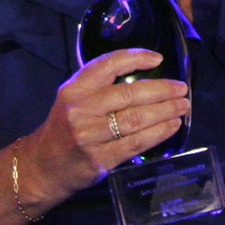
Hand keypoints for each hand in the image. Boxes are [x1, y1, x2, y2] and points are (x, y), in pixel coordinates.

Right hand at [17, 49, 188, 203]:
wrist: (43, 166)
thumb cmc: (64, 128)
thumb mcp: (72, 98)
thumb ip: (99, 85)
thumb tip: (145, 74)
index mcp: (74, 89)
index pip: (109, 64)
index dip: (136, 58)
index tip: (158, 59)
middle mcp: (80, 110)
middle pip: (129, 94)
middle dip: (161, 90)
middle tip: (182, 89)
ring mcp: (89, 136)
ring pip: (136, 119)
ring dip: (165, 112)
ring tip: (182, 107)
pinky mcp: (99, 159)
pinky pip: (135, 143)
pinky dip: (158, 133)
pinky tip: (171, 127)